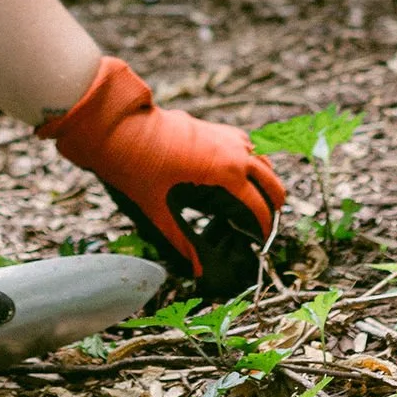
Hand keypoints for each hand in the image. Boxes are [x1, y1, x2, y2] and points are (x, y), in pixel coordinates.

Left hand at [39, 57, 285, 286]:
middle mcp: (231, 150)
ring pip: (258, 155)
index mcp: (224, 171)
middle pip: (268, 175)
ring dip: (265, 175)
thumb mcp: (157, 208)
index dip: (264, 224)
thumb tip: (197, 270)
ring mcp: (222, 134)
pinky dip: (250, 157)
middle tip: (275, 217)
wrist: (120, 126)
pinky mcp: (211, 126)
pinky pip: (242, 142)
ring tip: (264, 195)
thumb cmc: (136, 166)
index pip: (257, 202)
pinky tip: (242, 168)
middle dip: (276, 198)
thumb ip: (179, 239)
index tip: (265, 238)